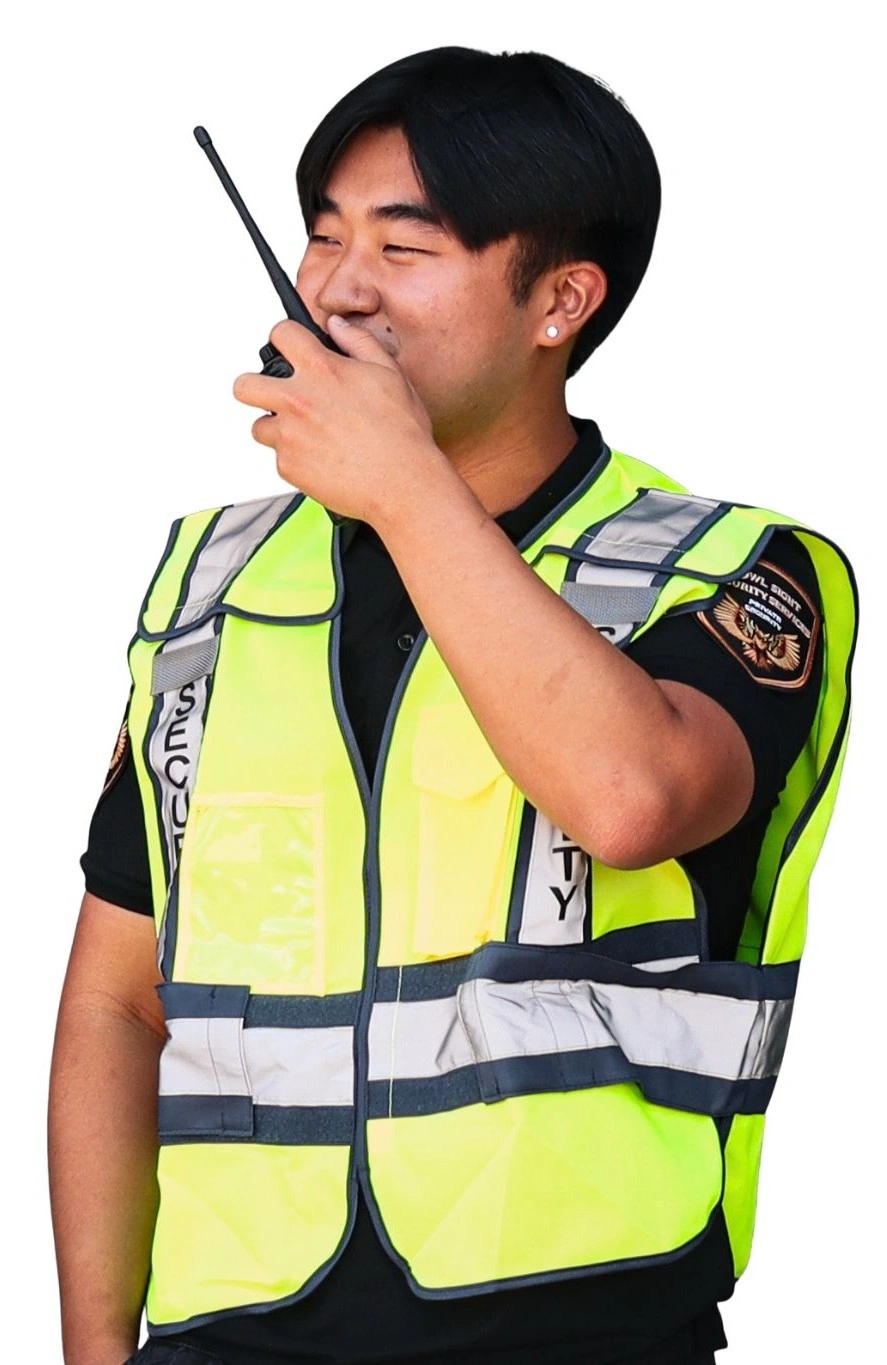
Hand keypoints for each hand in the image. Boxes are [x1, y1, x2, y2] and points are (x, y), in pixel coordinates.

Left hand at [232, 316, 443, 524]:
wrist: (402, 483)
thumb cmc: (402, 434)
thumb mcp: (390, 373)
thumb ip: (358, 342)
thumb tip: (336, 325)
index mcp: (322, 370)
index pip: (280, 334)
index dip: (285, 338)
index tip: (290, 348)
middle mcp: (298, 400)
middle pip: (244, 385)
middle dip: (255, 386)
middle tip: (274, 394)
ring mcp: (289, 436)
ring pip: (259, 426)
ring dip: (277, 428)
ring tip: (306, 435)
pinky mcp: (289, 467)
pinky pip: (279, 459)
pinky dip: (295, 459)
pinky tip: (322, 459)